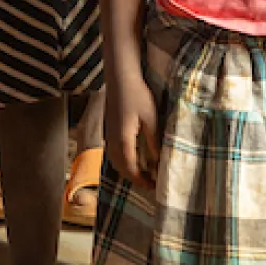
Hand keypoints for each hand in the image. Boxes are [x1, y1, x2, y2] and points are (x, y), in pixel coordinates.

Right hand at [103, 70, 158, 186]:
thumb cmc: (137, 95)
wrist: (120, 77)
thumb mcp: (151, 119)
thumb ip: (153, 142)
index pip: (131, 168)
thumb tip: (158, 161)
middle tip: (150, 183)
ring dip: (127, 170)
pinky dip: (123, 160)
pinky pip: (113, 152)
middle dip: (134, 178)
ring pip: (115, 160)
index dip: (141, 180)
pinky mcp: (108, 128)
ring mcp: (108, 134)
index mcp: (123, 140)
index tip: (153, 187)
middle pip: (121, 168)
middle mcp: (112, 140)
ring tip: (142, 173)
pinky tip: (132, 157)